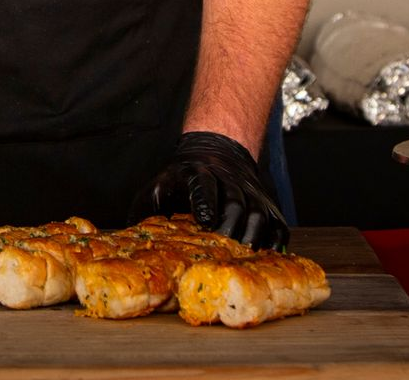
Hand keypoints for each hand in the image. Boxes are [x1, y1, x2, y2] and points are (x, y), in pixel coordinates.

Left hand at [130, 132, 288, 248]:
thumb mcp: (161, 184)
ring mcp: (251, 193)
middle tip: (224, 250)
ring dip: (253, 236)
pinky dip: (277, 240)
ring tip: (246, 259)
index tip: (205, 218)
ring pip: (258, 213)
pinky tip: (270, 255)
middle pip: (235, 203)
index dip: (205, 200)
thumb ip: (147, 206)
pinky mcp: (267, 205)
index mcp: (199, 173)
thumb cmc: (182, 178)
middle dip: (231, 226)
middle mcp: (229, 180)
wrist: (218, 150)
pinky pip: (277, 223)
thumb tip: (131, 235)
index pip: (203, 185)